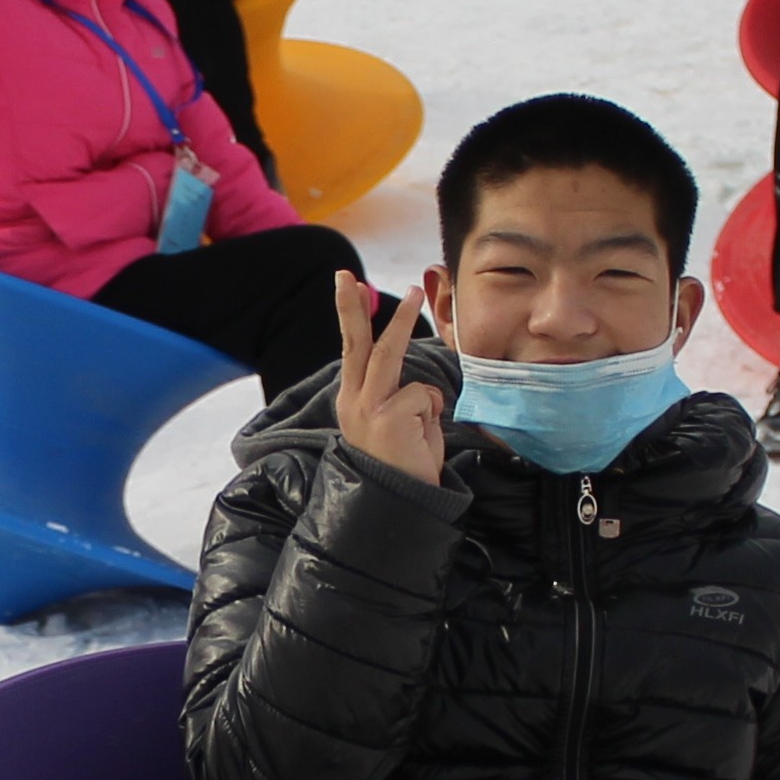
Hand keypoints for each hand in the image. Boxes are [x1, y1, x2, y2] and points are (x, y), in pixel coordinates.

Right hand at [330, 271, 442, 477]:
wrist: (401, 503)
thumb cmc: (407, 464)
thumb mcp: (400, 424)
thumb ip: (401, 396)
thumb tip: (417, 382)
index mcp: (354, 402)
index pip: (351, 350)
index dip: (350, 316)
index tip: (349, 286)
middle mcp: (354, 402)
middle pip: (355, 343)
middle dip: (351, 305)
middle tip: (346, 275)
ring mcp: (368, 408)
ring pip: (387, 354)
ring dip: (403, 321)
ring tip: (417, 292)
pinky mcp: (387, 416)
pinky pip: (423, 395)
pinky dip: (432, 412)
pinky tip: (424, 436)